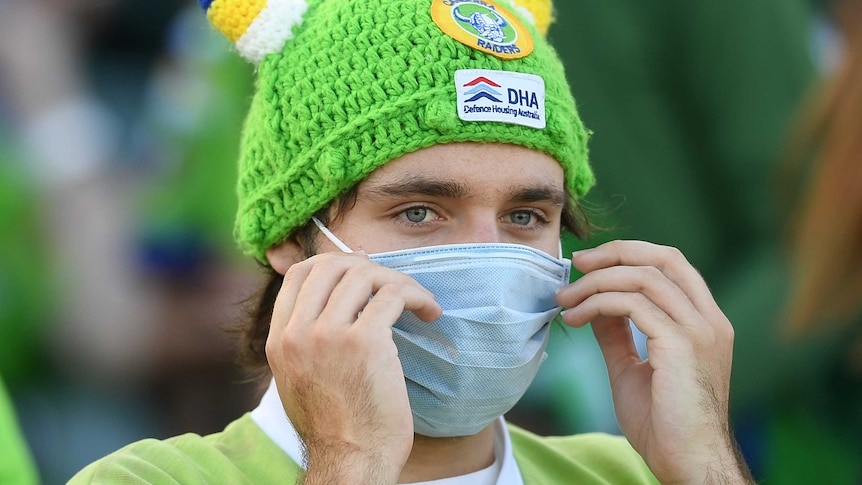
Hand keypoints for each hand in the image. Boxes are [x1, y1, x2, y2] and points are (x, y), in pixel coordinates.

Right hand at [265, 251, 441, 484]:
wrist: (352, 462)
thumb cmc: (337, 426)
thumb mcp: (301, 379)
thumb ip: (306, 341)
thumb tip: (330, 301)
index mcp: (280, 341)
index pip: (298, 274)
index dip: (334, 264)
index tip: (363, 274)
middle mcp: (298, 333)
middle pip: (332, 265)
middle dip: (370, 267)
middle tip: (394, 285)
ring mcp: (328, 335)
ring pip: (364, 274)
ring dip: (399, 281)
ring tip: (418, 301)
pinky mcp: (365, 342)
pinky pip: (393, 295)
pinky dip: (418, 297)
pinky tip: (430, 313)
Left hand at [556, 241, 751, 483]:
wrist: (687, 463)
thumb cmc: (664, 425)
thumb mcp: (632, 368)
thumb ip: (618, 334)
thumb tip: (595, 304)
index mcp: (705, 322)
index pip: (672, 264)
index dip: (629, 254)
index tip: (590, 264)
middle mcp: (708, 319)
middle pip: (663, 257)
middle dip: (615, 252)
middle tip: (576, 263)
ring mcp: (699, 330)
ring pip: (642, 277)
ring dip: (595, 282)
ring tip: (565, 299)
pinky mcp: (682, 344)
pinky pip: (631, 305)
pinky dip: (597, 304)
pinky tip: (576, 318)